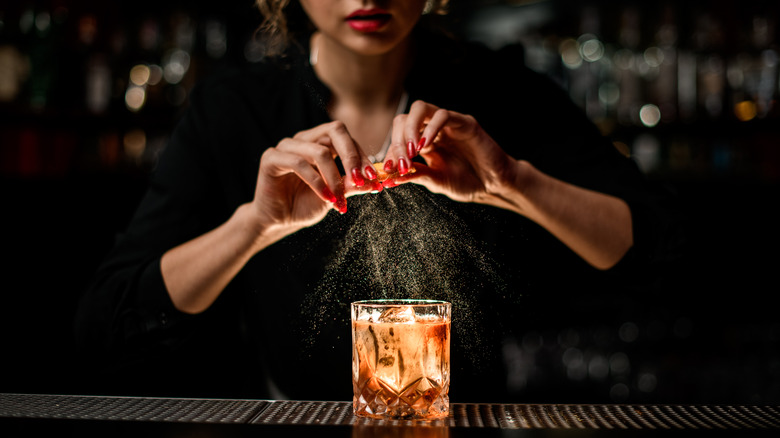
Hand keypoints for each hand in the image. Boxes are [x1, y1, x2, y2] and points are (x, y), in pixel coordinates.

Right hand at [252, 121, 381, 231]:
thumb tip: (375, 181)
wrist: (279, 221)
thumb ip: (352, 185)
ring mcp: (286, 146)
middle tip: (361, 179)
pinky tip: (325, 197)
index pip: (346, 137)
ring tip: (339, 199)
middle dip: (352, 156)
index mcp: (320, 142)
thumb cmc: (305, 204)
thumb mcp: (335, 195)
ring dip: (334, 178)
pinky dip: (317, 182)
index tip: (373, 177)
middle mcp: (304, 139)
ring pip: (319, 151)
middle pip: (335, 130)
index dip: (361, 155)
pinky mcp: (271, 158)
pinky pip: (299, 164)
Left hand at [382, 100, 519, 206]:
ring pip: (420, 109)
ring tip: (411, 151)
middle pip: (404, 119)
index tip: (387, 169)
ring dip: (410, 128)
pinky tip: (426, 145)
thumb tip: (389, 177)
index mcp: (422, 143)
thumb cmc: (466, 182)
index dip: (390, 152)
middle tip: (400, 162)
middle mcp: (432, 129)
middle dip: (397, 141)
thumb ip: (415, 175)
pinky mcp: (463, 122)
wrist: (493, 185)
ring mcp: (447, 124)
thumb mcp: (435, 180)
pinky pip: (442, 115)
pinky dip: (431, 127)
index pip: (398, 137)